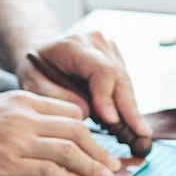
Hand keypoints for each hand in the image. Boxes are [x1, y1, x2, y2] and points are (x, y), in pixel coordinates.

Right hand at [0, 91, 122, 175]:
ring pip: (69, 151)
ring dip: (93, 167)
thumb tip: (46, 135)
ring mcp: (15, 141)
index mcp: (21, 100)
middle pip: (77, 131)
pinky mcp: (6, 166)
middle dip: (99, 151)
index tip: (99, 146)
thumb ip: (21, 118)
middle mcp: (23, 117)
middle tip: (112, 166)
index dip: (90, 132)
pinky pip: (49, 172)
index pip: (69, 113)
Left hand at [18, 31, 147, 137]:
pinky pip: (124, 83)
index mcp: (74, 46)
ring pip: (126, 81)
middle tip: (141, 133)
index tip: (112, 122)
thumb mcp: (34, 83)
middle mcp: (96, 42)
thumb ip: (56, 97)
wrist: (40, 49)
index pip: (101, 71)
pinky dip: (126, 102)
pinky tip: (129, 122)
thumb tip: (87, 112)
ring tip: (138, 133)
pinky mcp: (115, 57)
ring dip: (131, 107)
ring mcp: (108, 47)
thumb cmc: (35, 68)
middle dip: (130, 108)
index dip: (108, 97)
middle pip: (119, 76)